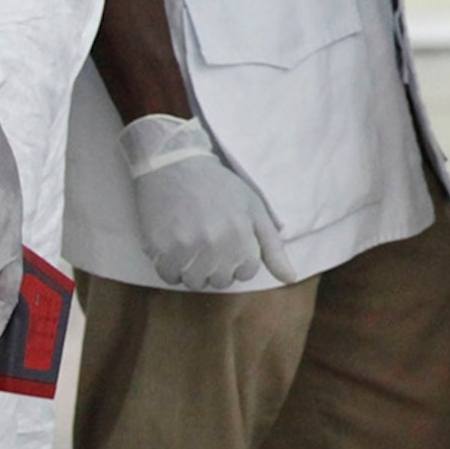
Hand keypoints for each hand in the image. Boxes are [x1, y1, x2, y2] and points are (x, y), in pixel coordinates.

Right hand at [122, 114, 294, 290]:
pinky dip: (172, 266)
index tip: (231, 240)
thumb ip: (273, 248)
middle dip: (217, 265)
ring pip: (194, 282)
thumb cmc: (219, 187)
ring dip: (194, 268)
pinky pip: (170, 278)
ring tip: (192, 241)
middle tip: (209, 238)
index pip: (246, 273)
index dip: (239, 258)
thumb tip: (290, 278)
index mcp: (241, 235)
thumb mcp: (254, 209)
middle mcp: (214, 244)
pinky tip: (175, 244)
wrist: (175, 166)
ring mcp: (184, 248)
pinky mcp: (159, 249)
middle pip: (220, 280)